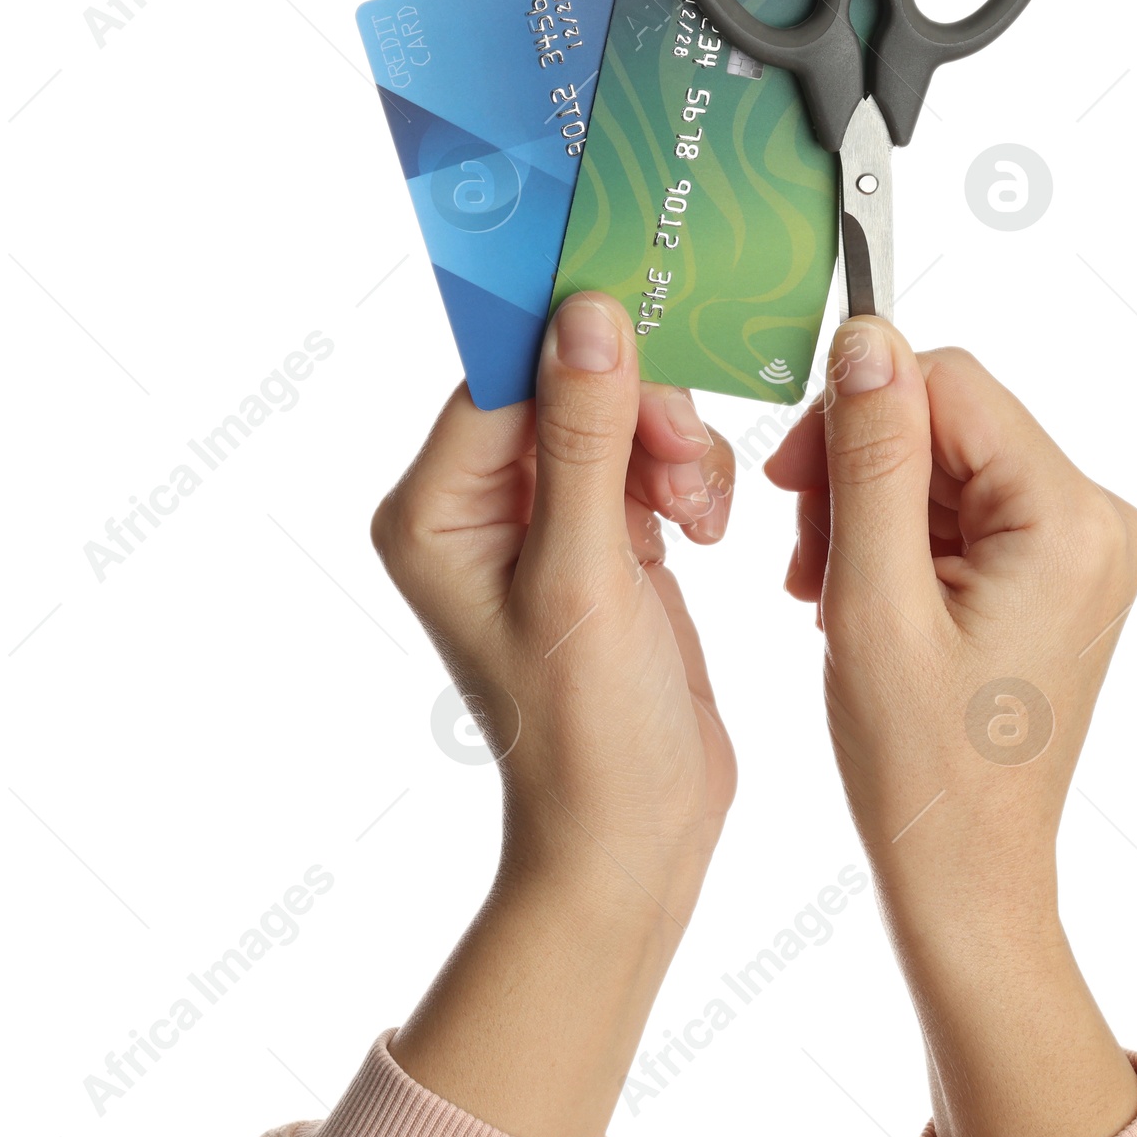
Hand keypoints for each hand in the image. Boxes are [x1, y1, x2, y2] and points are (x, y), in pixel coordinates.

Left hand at [370, 292, 736, 1136]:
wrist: (632, 830)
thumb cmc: (588, 731)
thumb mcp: (586, 573)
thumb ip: (588, 438)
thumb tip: (586, 317)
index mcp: (435, 511)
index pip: (501, 376)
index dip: (573, 340)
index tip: (643, 306)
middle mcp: (476, 507)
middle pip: (566, 385)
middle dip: (639, 409)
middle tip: (682, 464)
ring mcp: (542, 520)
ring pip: (617, 414)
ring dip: (673, 446)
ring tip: (697, 516)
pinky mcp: (601, 535)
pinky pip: (646, 457)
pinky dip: (687, 476)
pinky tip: (701, 529)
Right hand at [766, 318, 1136, 1136]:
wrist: (965, 873)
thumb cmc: (921, 769)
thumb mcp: (873, 601)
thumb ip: (869, 458)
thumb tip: (867, 339)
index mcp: (1069, 519)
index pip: (947, 383)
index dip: (853, 415)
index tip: (792, 483)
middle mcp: (1096, 520)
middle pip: (948, 421)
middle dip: (858, 474)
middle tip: (807, 557)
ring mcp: (1081, 548)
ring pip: (945, 463)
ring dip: (870, 512)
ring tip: (830, 594)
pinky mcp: (1057, 571)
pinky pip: (964, 508)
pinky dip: (900, 541)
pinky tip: (861, 599)